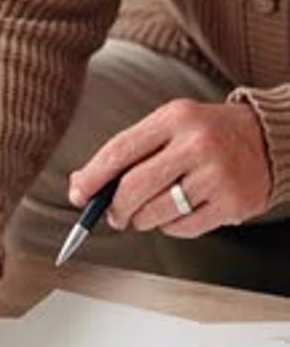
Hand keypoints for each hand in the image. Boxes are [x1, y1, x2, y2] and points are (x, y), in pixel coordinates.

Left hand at [69, 98, 270, 235]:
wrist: (268, 140)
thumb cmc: (208, 135)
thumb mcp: (169, 127)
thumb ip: (128, 151)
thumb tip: (81, 185)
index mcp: (174, 118)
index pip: (120, 151)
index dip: (93, 178)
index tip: (78, 194)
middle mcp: (197, 144)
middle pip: (134, 188)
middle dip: (116, 209)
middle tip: (114, 215)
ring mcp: (217, 174)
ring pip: (156, 214)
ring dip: (143, 221)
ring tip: (150, 212)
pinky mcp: (232, 203)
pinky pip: (182, 228)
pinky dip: (171, 227)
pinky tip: (180, 212)